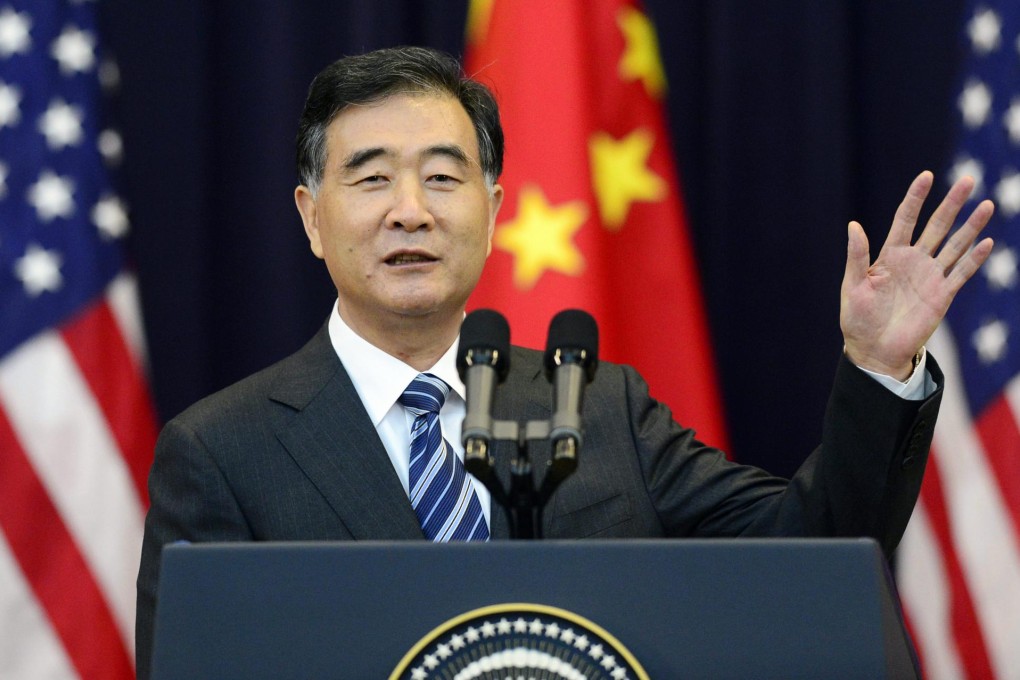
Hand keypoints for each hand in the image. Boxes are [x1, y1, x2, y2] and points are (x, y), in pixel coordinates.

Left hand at [841, 171, 994, 379]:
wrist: (874, 350)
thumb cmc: (858, 319)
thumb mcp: (853, 285)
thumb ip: (857, 256)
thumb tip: (853, 225)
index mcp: (889, 255)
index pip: (905, 219)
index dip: (915, 198)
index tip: (926, 176)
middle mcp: (913, 261)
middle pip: (936, 226)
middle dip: (951, 204)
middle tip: (967, 180)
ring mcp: (930, 276)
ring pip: (954, 245)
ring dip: (970, 226)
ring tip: (987, 205)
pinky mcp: (942, 295)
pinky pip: (961, 273)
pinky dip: (974, 259)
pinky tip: (987, 242)